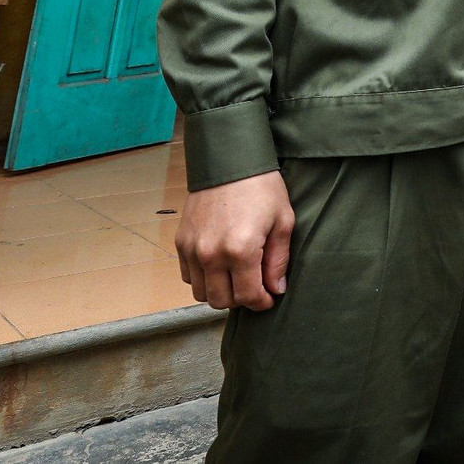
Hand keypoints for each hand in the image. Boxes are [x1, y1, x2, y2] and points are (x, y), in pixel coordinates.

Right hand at [176, 170, 293, 310]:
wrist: (229, 161)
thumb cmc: (262, 188)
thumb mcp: (282, 221)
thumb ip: (279, 260)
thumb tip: (276, 289)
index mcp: (241, 250)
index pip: (248, 296)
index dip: (261, 302)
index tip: (269, 298)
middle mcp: (211, 254)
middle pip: (221, 301)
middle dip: (241, 300)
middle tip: (254, 287)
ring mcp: (192, 249)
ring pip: (201, 293)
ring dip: (219, 291)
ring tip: (236, 277)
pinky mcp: (181, 242)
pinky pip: (188, 276)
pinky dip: (203, 278)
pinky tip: (219, 266)